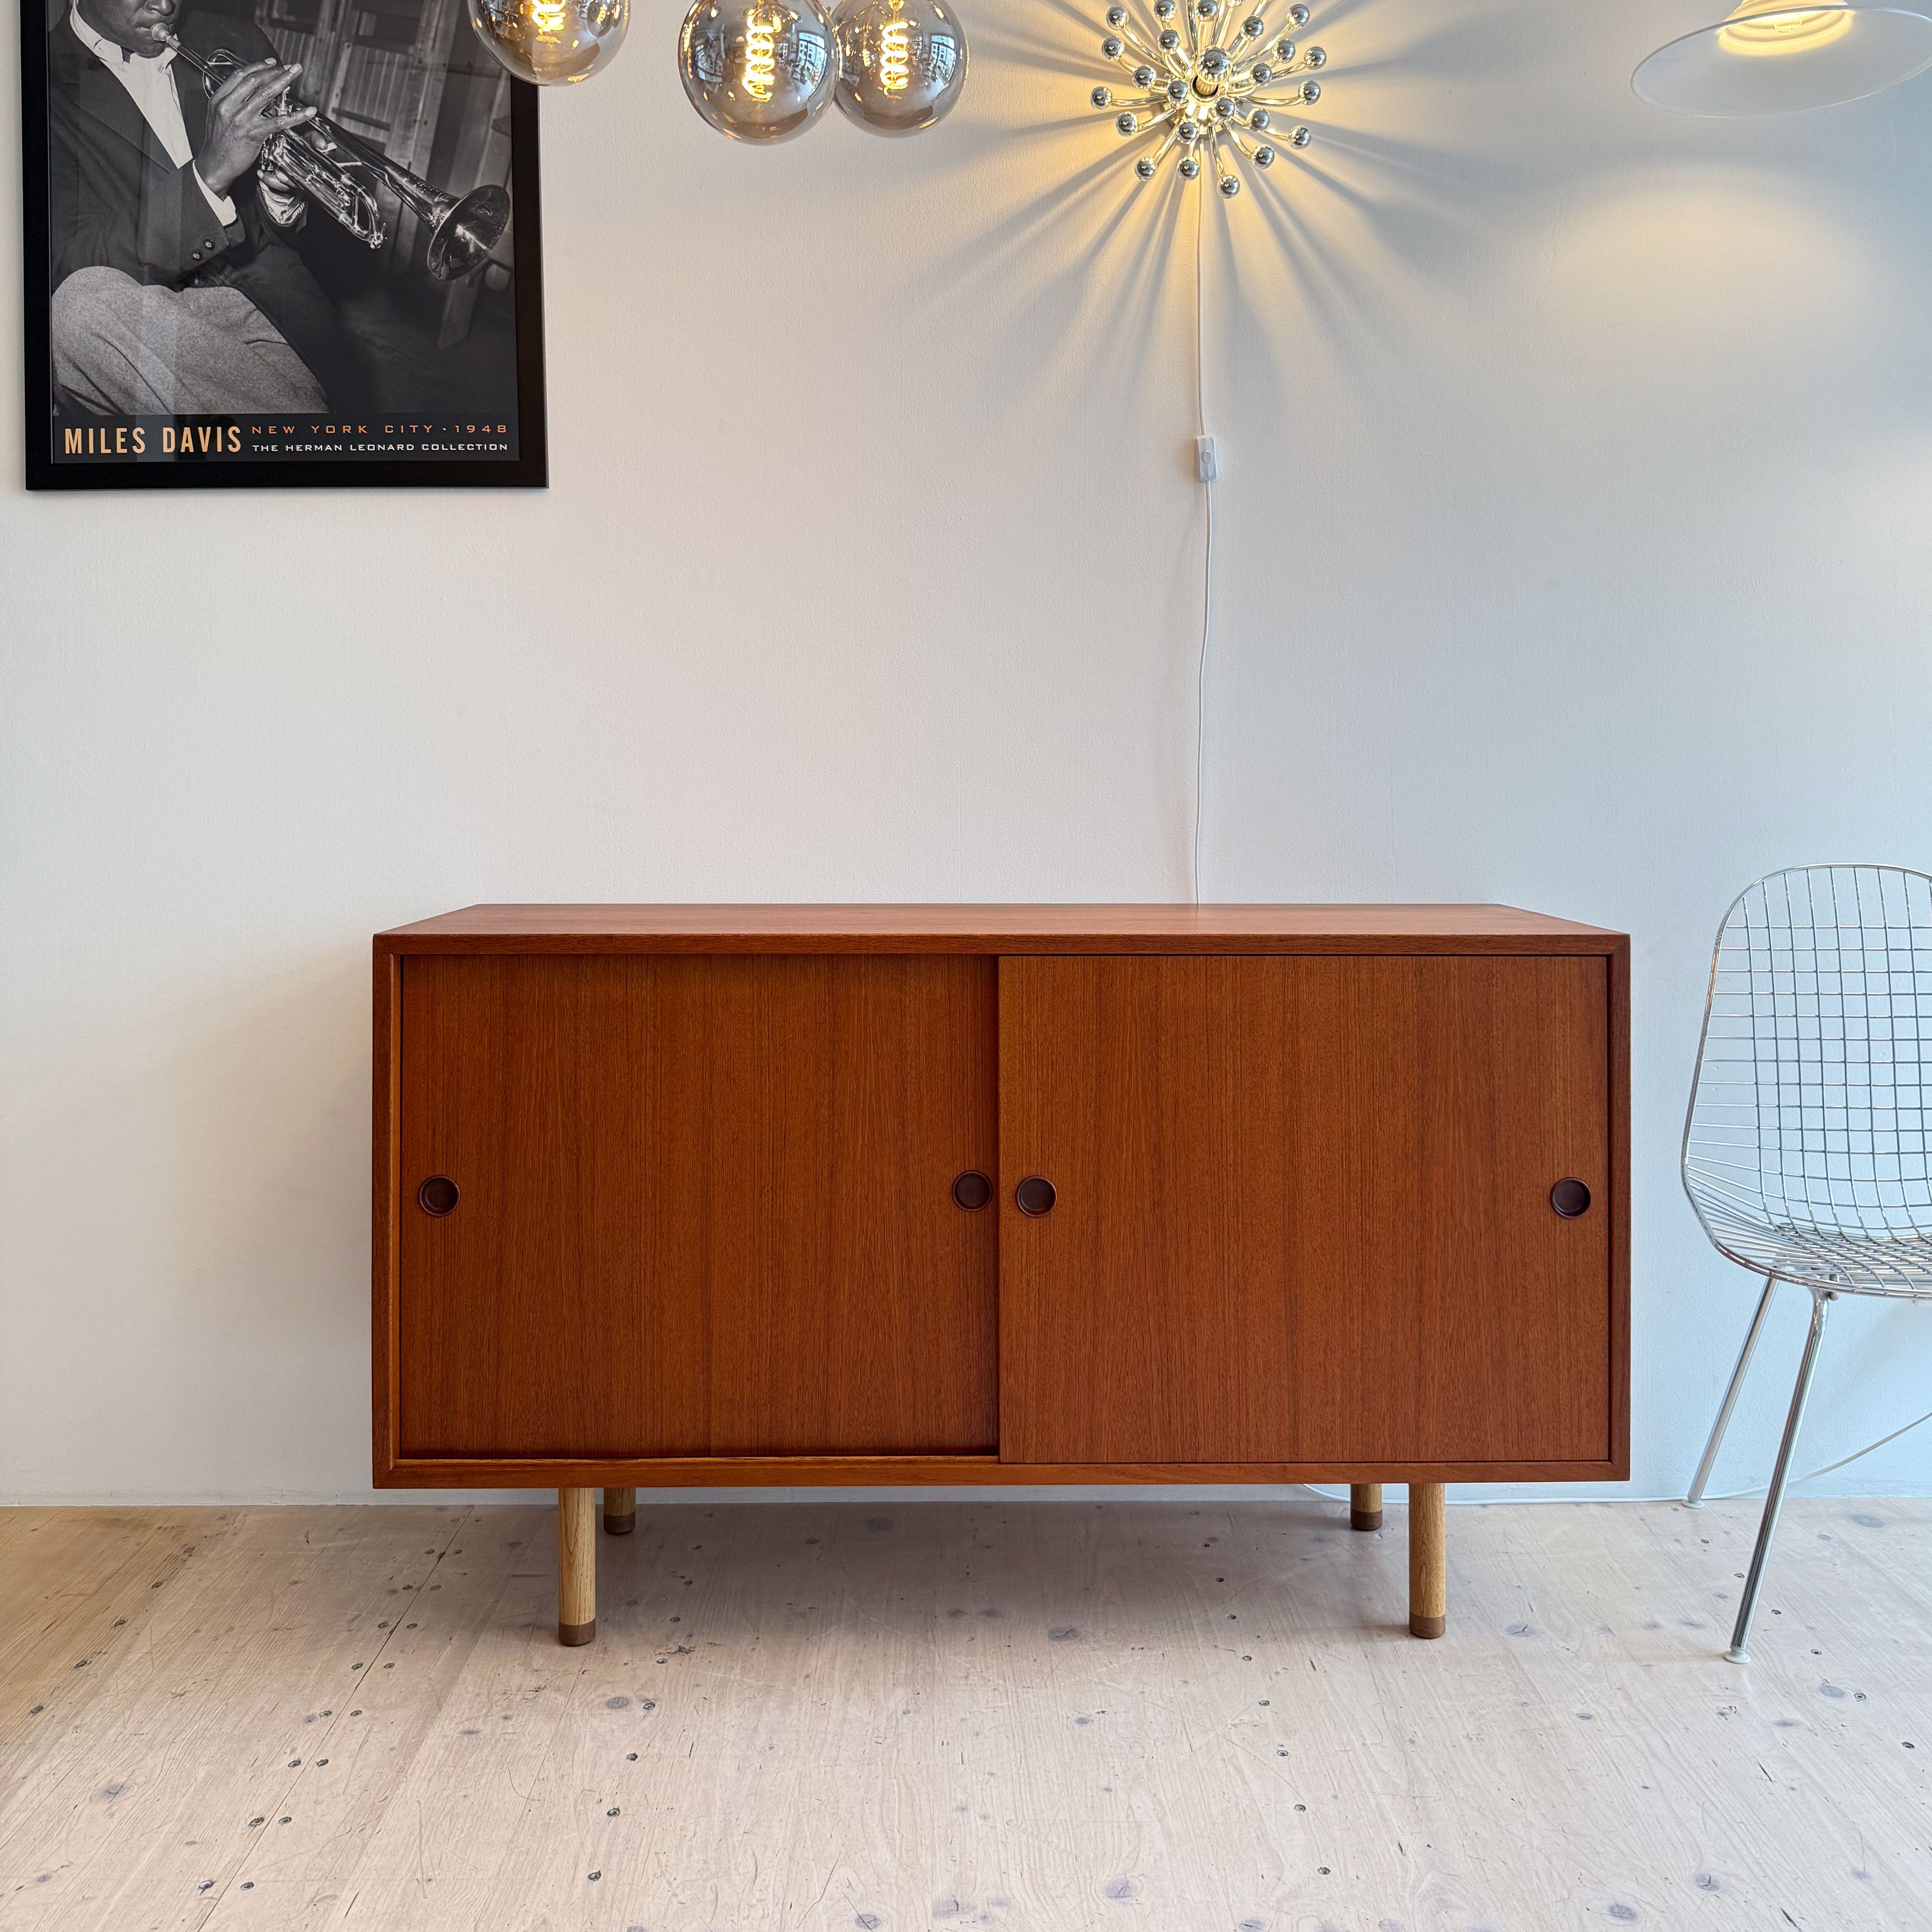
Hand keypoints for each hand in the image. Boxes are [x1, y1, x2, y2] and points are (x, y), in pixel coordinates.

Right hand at [194, 60, 315, 196]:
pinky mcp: (254, 134)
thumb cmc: (219, 143)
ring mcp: (241, 119)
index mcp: (219, 99)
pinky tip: (308, 112)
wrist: (214, 164)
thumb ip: (230, 102)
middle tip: (290, 67)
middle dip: (274, 71)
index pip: (240, 75)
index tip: (272, 63)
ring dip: (283, 81)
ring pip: (265, 94)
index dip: (258, 67)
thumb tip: (247, 92)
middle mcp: (229, 105)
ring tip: (296, 74)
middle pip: (254, 80)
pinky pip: (278, 122)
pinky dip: (296, 116)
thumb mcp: (218, 116)